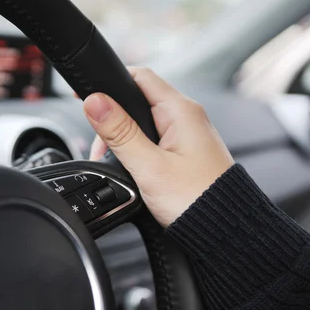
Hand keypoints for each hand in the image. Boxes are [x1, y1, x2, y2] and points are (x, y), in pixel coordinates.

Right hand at [83, 67, 233, 226]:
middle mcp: (186, 117)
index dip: (109, 82)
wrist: (225, 233)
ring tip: (116, 165)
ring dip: (122, 139)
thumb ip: (120, 132)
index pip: (139, 76)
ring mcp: (187, 135)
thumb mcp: (149, 166)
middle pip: (137, 101)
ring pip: (142, 123)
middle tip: (101, 149)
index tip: (85, 95)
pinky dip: (136, 150)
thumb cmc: (197, 200)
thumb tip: (95, 102)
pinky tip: (131, 170)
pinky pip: (153, 140)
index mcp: (180, 111)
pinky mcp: (185, 152)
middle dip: (112, 121)